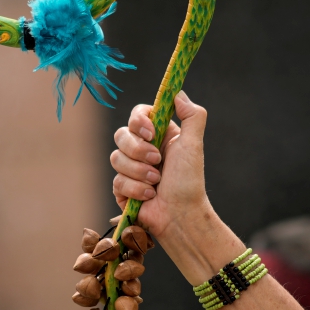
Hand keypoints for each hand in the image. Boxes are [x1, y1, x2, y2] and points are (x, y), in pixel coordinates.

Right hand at [111, 90, 208, 239]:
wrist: (181, 216)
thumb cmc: (189, 182)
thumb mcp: (194, 145)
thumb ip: (192, 116)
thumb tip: (178, 93)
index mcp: (159, 135)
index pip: (137, 115)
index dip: (139, 122)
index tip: (152, 133)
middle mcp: (142, 149)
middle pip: (121, 134)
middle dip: (138, 150)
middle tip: (158, 162)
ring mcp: (130, 169)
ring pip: (116, 158)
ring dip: (139, 172)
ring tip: (156, 183)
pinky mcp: (122, 189)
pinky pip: (117, 181)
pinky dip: (135, 189)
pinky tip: (149, 196)